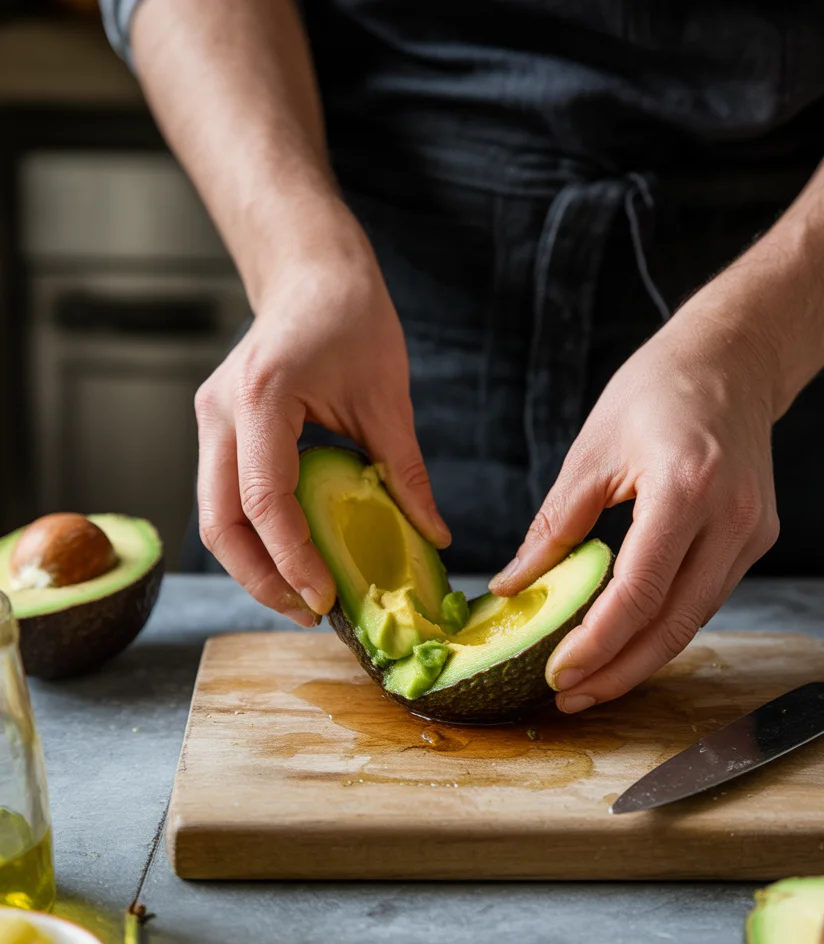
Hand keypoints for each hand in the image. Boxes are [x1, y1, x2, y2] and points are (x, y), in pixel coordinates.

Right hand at [193, 201, 449, 623]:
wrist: (309, 272)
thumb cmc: (351, 318)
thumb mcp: (388, 398)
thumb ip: (405, 472)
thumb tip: (434, 537)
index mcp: (262, 399)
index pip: (264, 501)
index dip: (292, 559)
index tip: (326, 599)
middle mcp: (220, 412)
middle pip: (219, 523)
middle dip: (261, 579)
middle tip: (310, 613)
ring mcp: (210, 420)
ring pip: (212, 517)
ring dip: (252, 565)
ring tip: (302, 595)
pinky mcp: (216, 428)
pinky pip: (223, 497)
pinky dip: (252, 536)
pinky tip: (291, 556)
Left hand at [489, 322, 779, 710]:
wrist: (731, 361)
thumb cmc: (658, 391)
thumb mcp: (591, 453)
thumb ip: (553, 526)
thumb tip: (514, 585)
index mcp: (687, 489)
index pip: (640, 592)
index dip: (597, 643)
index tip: (558, 672)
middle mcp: (732, 519)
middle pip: (674, 624)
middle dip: (619, 672)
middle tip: (570, 697)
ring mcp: (753, 533)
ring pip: (694, 620)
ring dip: (641, 658)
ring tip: (590, 680)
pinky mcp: (757, 539)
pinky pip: (705, 597)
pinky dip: (664, 625)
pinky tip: (626, 640)